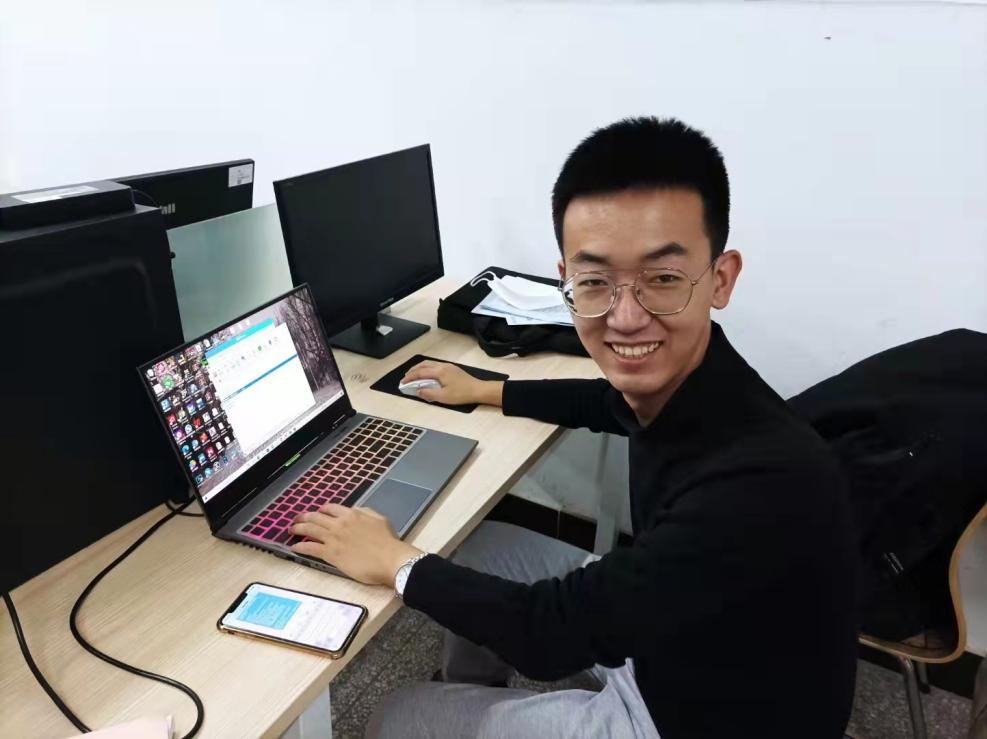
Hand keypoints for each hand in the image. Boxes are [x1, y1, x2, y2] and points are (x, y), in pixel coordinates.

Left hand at [290, 504, 421, 586]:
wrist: (389, 559)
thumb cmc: (388, 542)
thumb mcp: (380, 519)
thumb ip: (366, 512)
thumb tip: (356, 511)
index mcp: (352, 514)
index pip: (331, 508)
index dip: (321, 510)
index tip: (317, 512)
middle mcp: (339, 524)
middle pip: (316, 517)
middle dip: (304, 517)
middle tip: (297, 520)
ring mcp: (333, 538)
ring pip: (310, 530)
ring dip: (298, 529)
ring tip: (291, 530)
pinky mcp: (331, 554)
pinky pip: (310, 548)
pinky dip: (300, 547)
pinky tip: (294, 547)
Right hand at [400, 360, 502, 405]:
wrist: (478, 390)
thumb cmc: (462, 394)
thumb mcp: (443, 397)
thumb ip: (429, 394)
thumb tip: (418, 391)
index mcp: (439, 372)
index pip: (420, 373)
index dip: (410, 377)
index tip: (403, 382)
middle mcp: (443, 366)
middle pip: (423, 365)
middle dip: (413, 370)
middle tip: (406, 377)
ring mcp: (448, 366)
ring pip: (429, 364)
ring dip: (420, 368)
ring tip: (414, 375)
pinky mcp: (452, 369)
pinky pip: (435, 365)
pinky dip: (427, 369)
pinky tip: (427, 375)